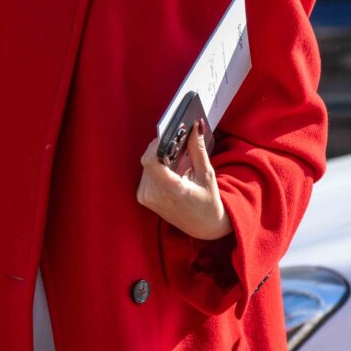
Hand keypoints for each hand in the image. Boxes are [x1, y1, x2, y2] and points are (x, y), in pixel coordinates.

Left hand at [137, 118, 233, 241]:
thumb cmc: (208, 201)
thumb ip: (197, 148)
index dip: (158, 144)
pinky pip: (146, 172)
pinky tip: (170, 168)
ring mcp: (146, 197)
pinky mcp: (142, 196)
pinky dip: (157, 166)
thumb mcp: (206, 174)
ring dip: (160, 156)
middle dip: (163, 148)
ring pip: (147, 163)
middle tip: (178, 142)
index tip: (171, 136)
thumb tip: (195, 125)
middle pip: (149, 158)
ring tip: (177, 158)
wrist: (203, 225)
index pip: (150, 160)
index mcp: (171, 190)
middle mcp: (154, 195)